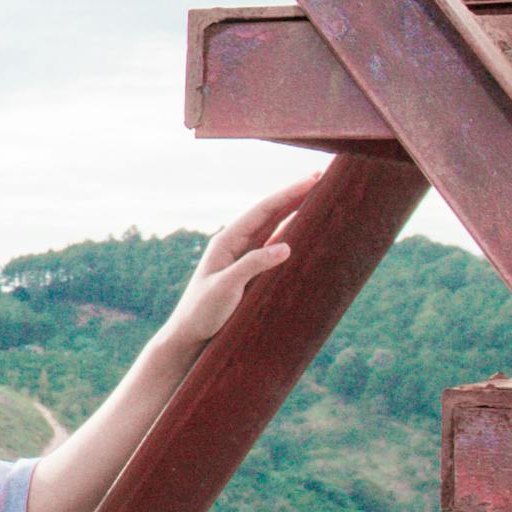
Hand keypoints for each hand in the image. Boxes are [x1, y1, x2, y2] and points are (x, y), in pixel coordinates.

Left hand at [159, 175, 315, 352]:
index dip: (288, 194)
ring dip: (294, 211)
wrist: (190, 334)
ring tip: (318, 196)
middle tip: (321, 177)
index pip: (262, 211)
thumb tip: (286, 245)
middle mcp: (235, 243)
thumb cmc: (202, 311)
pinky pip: (273, 246)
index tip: (312, 179)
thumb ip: (252, 266)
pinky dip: (290, 234)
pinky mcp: (250, 271)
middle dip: (294, 195)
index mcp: (226, 241)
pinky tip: (303, 227)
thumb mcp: (226, 288)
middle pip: (270, 213)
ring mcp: (243, 256)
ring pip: (273, 227)